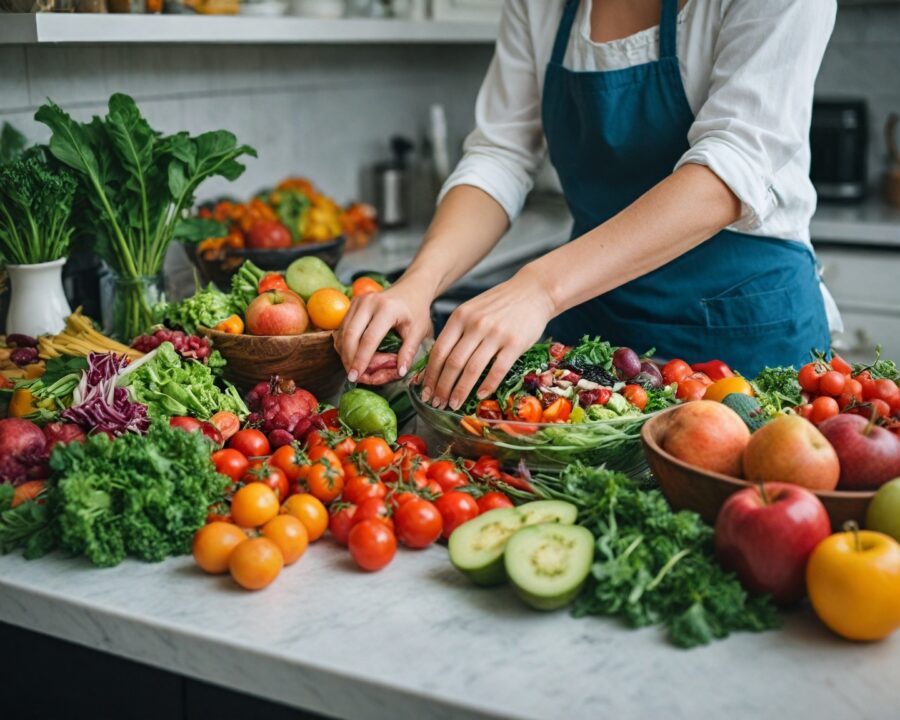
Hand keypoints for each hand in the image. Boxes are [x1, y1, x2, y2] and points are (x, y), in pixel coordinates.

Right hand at [334, 279, 433, 381]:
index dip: (361, 360)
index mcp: (387, 309)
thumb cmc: (416, 311)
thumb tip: (400, 372)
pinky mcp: (353, 303)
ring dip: (345, 352)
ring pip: (343, 331)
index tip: (356, 376)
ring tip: (352, 367)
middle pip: (350, 335)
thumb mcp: (419, 331)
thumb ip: (409, 352)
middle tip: (352, 376)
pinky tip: (352, 355)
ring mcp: (359, 301)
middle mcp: (369, 302)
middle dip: (348, 358)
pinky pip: (343, 327)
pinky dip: (345, 343)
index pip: (369, 339)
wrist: (411, 289)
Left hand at [421, 267, 554, 410]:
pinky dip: (487, 386)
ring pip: (472, 369)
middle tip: (436, 403)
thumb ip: (457, 331)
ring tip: (453, 405)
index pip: (439, 351)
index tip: (426, 391)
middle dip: (442, 388)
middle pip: (452, 363)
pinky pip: (497, 370)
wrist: (533, 290)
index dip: (430, 375)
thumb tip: (439, 362)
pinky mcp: (515, 343)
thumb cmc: (500, 303)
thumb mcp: (472, 310)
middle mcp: (475, 325)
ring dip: (460, 391)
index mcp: (460, 317)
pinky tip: (480, 396)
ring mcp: (496, 334)